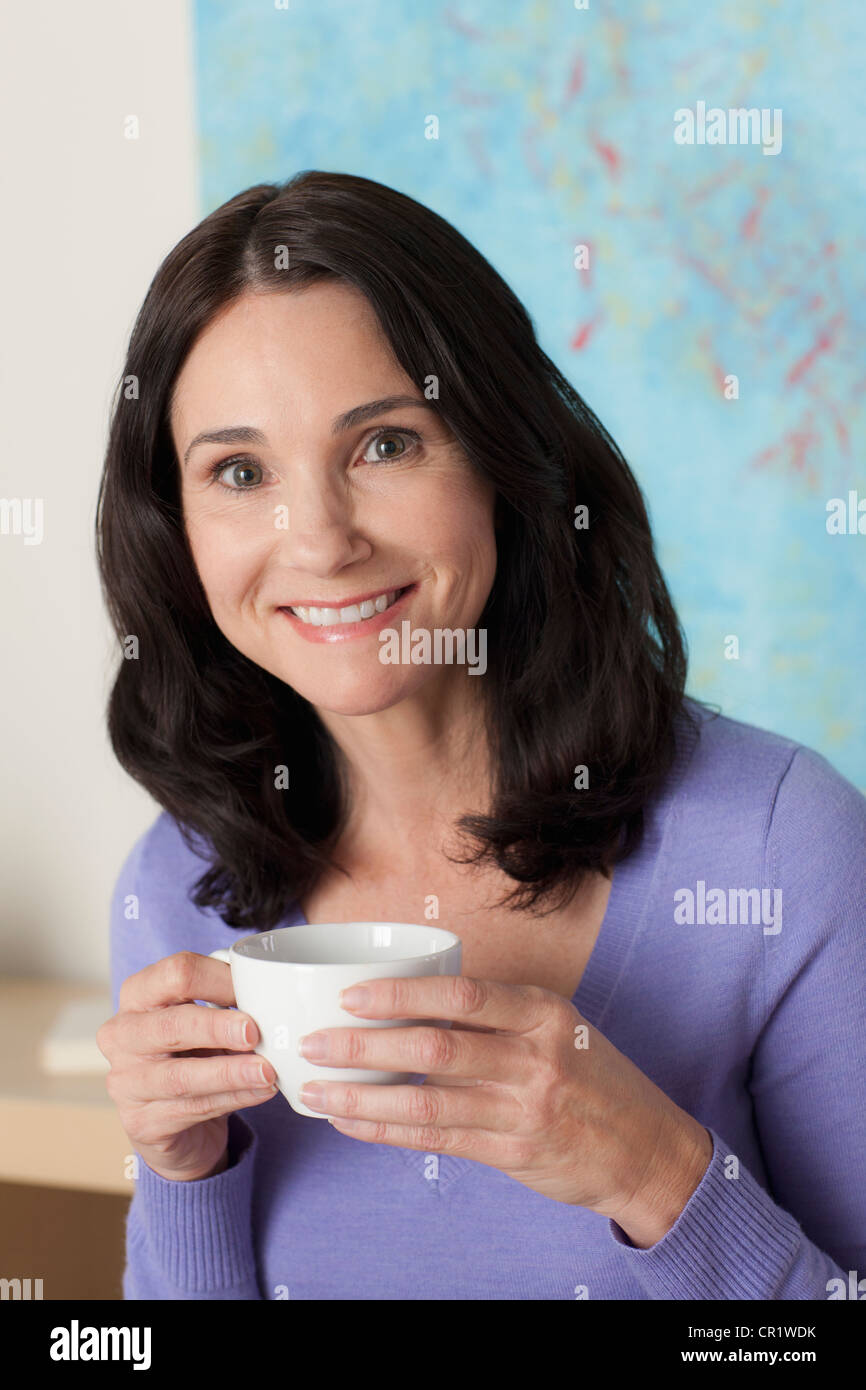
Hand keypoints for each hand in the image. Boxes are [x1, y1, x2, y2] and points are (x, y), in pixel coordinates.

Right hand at [97, 951, 278, 1181]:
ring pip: (181, 1076)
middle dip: (217, 1027)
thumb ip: (226, 1004)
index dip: (217, 979)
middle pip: (171, 1024)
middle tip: (254, 1032)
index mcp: (138, 995)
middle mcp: (122, 1035)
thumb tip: (269, 999)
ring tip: (266, 1071)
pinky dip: (233, 1099)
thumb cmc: (191, 1054)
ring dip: (231, 1072)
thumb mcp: (204, 1021)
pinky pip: (193, 1109)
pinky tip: (260, 1091)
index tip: (252, 989)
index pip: (175, 974)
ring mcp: (127, 1082)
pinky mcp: (142, 1122)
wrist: (171, 1120)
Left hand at [297, 975, 711, 1241]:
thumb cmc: (591, 1076)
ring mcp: (524, 1110)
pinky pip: (438, 1140)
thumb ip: (497, 1014)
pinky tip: (352, 1122)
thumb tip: (414, 999)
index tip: (352, 995)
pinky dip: (388, 1131)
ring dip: (364, 1096)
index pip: (462, 995)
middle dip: (365, 1046)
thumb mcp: (558, 1026)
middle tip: (314, 1041)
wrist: (646, 1147)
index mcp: (543, 1013)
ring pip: (428, 1102)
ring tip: (316, 1088)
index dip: (402, 995)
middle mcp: (535, 1059)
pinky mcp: (513, 1154)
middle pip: (435, 1048)